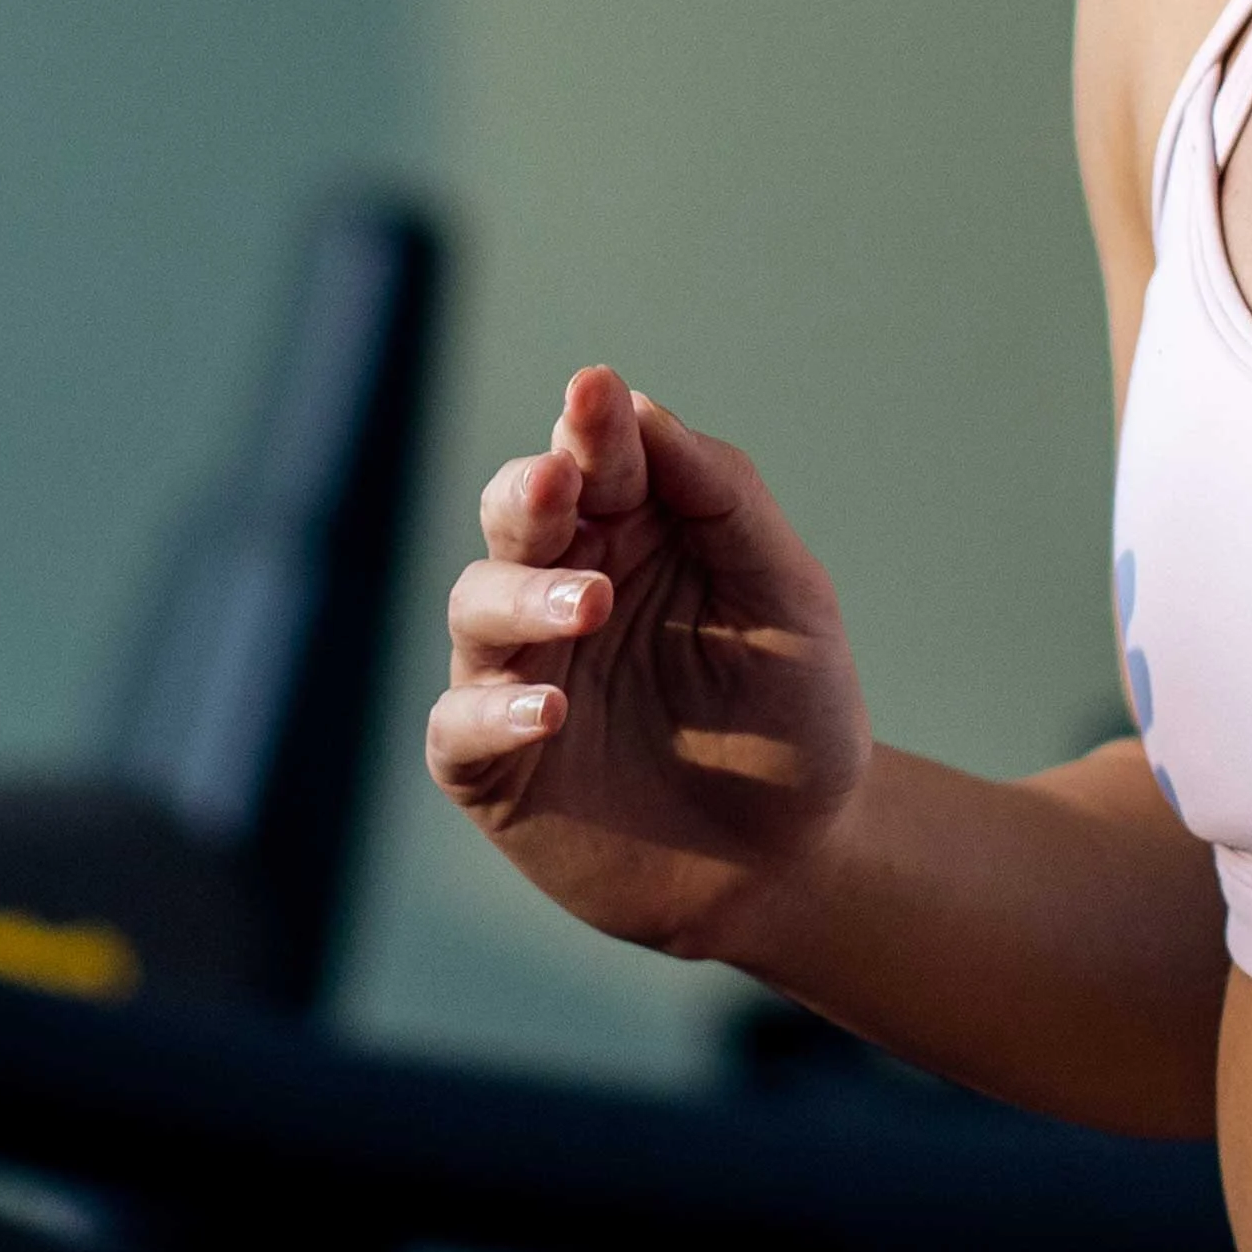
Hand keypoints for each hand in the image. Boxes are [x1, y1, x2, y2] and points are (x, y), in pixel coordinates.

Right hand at [424, 369, 870, 964]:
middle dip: (531, 492)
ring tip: (590, 604)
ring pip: (476, 605)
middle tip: (559, 482)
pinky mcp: (495, 766)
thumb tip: (642, 407)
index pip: (597, 457)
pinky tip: (551, 708)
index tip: (597, 393)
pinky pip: (460, 725)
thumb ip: (725, 500)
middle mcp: (563, 587)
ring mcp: (520, 673)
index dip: (593, 425)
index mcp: (633, 532)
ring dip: (525, 595)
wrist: (790, 858)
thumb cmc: (791, 714)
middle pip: (516, 516)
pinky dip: (494, 711)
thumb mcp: (788, 598)